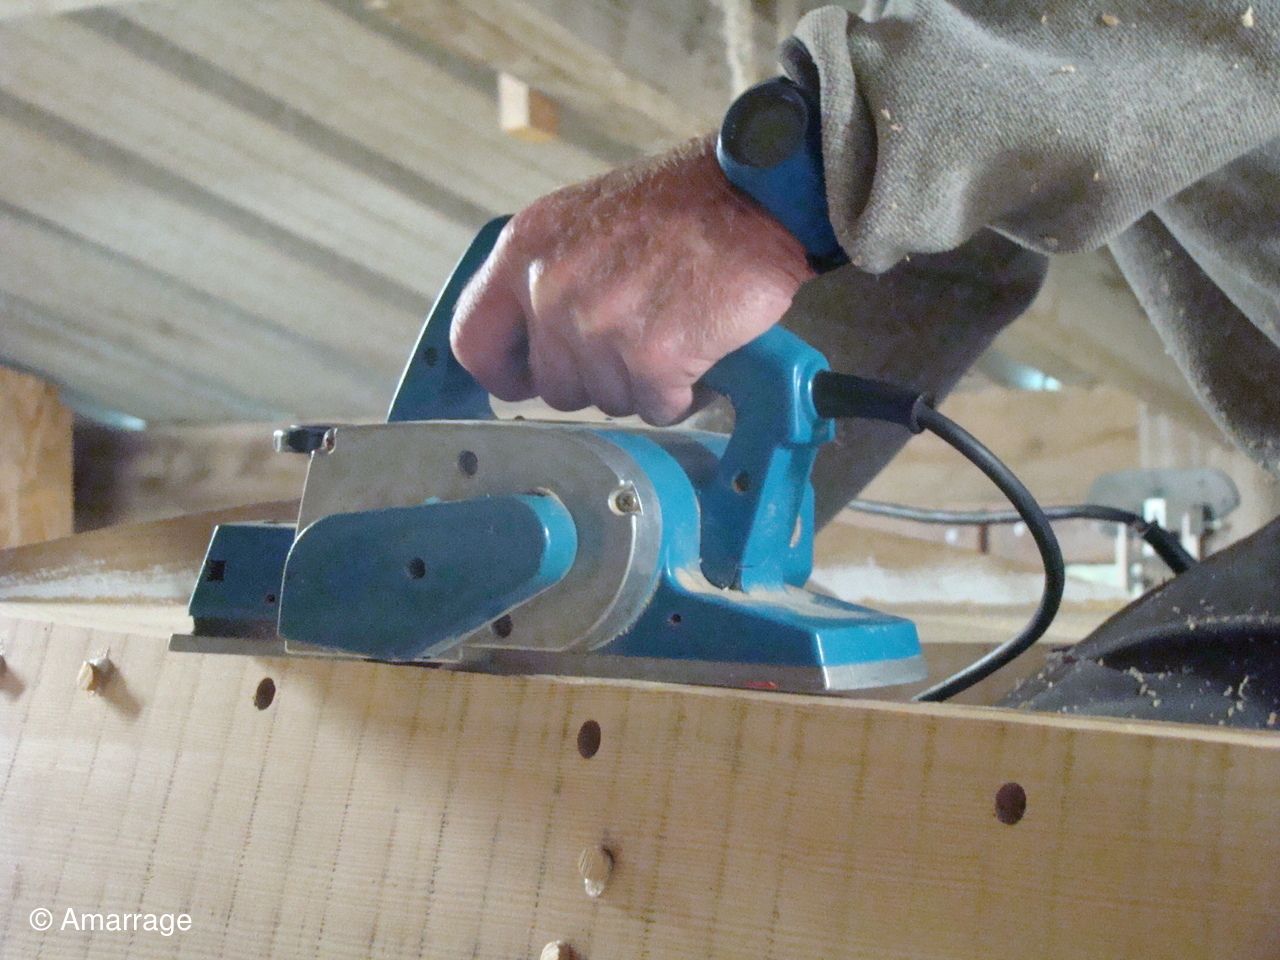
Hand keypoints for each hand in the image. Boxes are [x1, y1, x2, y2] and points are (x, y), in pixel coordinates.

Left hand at [450, 135, 813, 425]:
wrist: (752, 195)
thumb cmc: (679, 205)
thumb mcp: (581, 220)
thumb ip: (544, 277)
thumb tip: (529, 342)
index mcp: (524, 251)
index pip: (473, 342)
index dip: (505, 372)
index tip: (526, 380)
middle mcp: (552, 290)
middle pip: (552, 386)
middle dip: (595, 376)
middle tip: (637, 337)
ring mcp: (600, 327)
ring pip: (606, 401)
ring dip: (642, 382)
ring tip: (671, 330)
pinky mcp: (653, 357)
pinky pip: (655, 408)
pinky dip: (680, 392)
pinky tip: (695, 350)